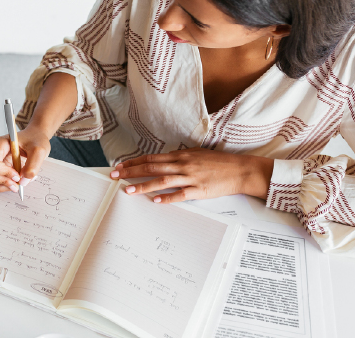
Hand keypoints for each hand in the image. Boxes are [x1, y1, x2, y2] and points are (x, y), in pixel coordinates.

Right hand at [0, 127, 51, 191]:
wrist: (35, 137)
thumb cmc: (35, 140)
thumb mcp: (39, 151)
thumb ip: (32, 167)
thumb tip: (22, 181)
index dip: (5, 174)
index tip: (18, 175)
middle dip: (2, 181)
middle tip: (18, 180)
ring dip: (3, 183)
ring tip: (18, 180)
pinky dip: (4, 183)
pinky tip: (15, 178)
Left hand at [111, 148, 273, 202]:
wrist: (239, 170)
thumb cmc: (218, 163)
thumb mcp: (196, 155)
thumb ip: (179, 158)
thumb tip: (163, 161)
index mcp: (180, 156)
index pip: (151, 158)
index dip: (134, 162)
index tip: (119, 166)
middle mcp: (182, 165)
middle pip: (152, 168)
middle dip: (131, 172)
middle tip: (115, 176)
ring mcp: (190, 177)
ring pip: (162, 181)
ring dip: (143, 185)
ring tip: (128, 190)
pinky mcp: (199, 190)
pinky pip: (180, 194)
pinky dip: (168, 197)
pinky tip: (156, 200)